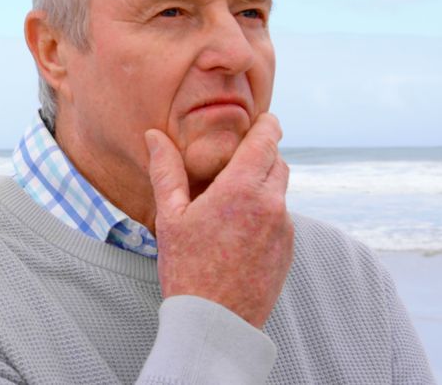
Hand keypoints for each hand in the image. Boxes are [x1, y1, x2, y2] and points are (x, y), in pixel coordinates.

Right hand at [144, 113, 293, 328]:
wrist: (215, 322)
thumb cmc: (186, 268)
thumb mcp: (170, 216)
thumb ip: (166, 171)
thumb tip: (154, 136)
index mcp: (242, 190)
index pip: (267, 141)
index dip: (267, 125)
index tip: (263, 118)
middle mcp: (272, 205)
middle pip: (278, 163)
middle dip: (262, 156)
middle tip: (234, 161)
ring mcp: (284, 229)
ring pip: (279, 192)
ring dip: (261, 187)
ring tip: (229, 203)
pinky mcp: (288, 250)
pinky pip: (280, 219)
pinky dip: (264, 214)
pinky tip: (236, 232)